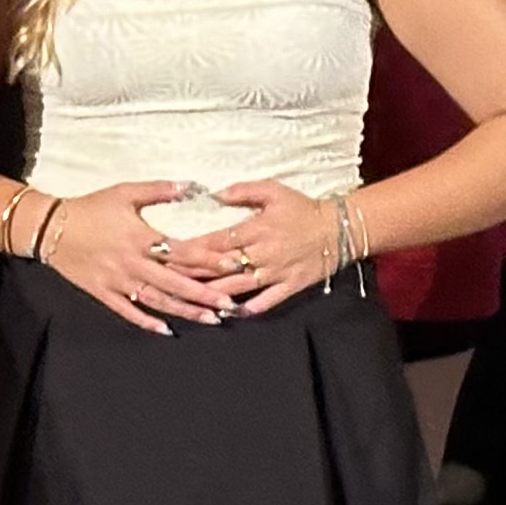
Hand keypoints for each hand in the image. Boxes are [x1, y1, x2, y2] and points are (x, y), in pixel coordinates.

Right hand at [33, 180, 236, 335]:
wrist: (50, 228)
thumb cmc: (90, 208)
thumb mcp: (124, 192)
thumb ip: (159, 190)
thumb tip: (192, 187)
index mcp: (140, 238)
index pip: (182, 252)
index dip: (209, 259)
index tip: (234, 264)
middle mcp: (132, 263)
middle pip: (175, 283)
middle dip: (204, 295)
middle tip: (230, 305)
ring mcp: (117, 281)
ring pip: (156, 301)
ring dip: (184, 311)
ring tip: (209, 319)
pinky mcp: (103, 292)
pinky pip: (127, 311)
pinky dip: (147, 321)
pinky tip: (166, 330)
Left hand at [159, 181, 346, 314]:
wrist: (341, 228)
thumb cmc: (302, 208)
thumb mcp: (273, 191)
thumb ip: (242, 191)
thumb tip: (214, 194)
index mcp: (256, 229)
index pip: (215, 242)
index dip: (189, 249)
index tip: (165, 253)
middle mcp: (263, 253)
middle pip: (220, 267)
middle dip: (191, 274)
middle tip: (164, 279)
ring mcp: (276, 272)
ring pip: (238, 287)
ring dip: (212, 295)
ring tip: (188, 301)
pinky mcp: (290, 286)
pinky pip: (267, 301)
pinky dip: (249, 309)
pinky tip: (228, 314)